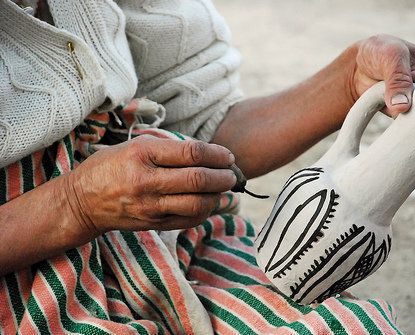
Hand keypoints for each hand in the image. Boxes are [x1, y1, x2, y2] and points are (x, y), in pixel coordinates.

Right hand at [65, 135, 235, 235]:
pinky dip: (206, 212)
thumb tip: (209, 154)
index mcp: (143, 154)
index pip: (192, 153)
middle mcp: (147, 181)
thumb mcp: (135, 146)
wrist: (83, 201)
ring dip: (218, 196)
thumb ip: (170, 148)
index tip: (228, 156)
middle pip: (199, 180)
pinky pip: (189, 220)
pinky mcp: (152, 224)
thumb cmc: (112, 166)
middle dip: (224, 176)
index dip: (217, 154)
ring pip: (197, 203)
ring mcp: (150, 206)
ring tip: (223, 189)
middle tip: (232, 174)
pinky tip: (209, 203)